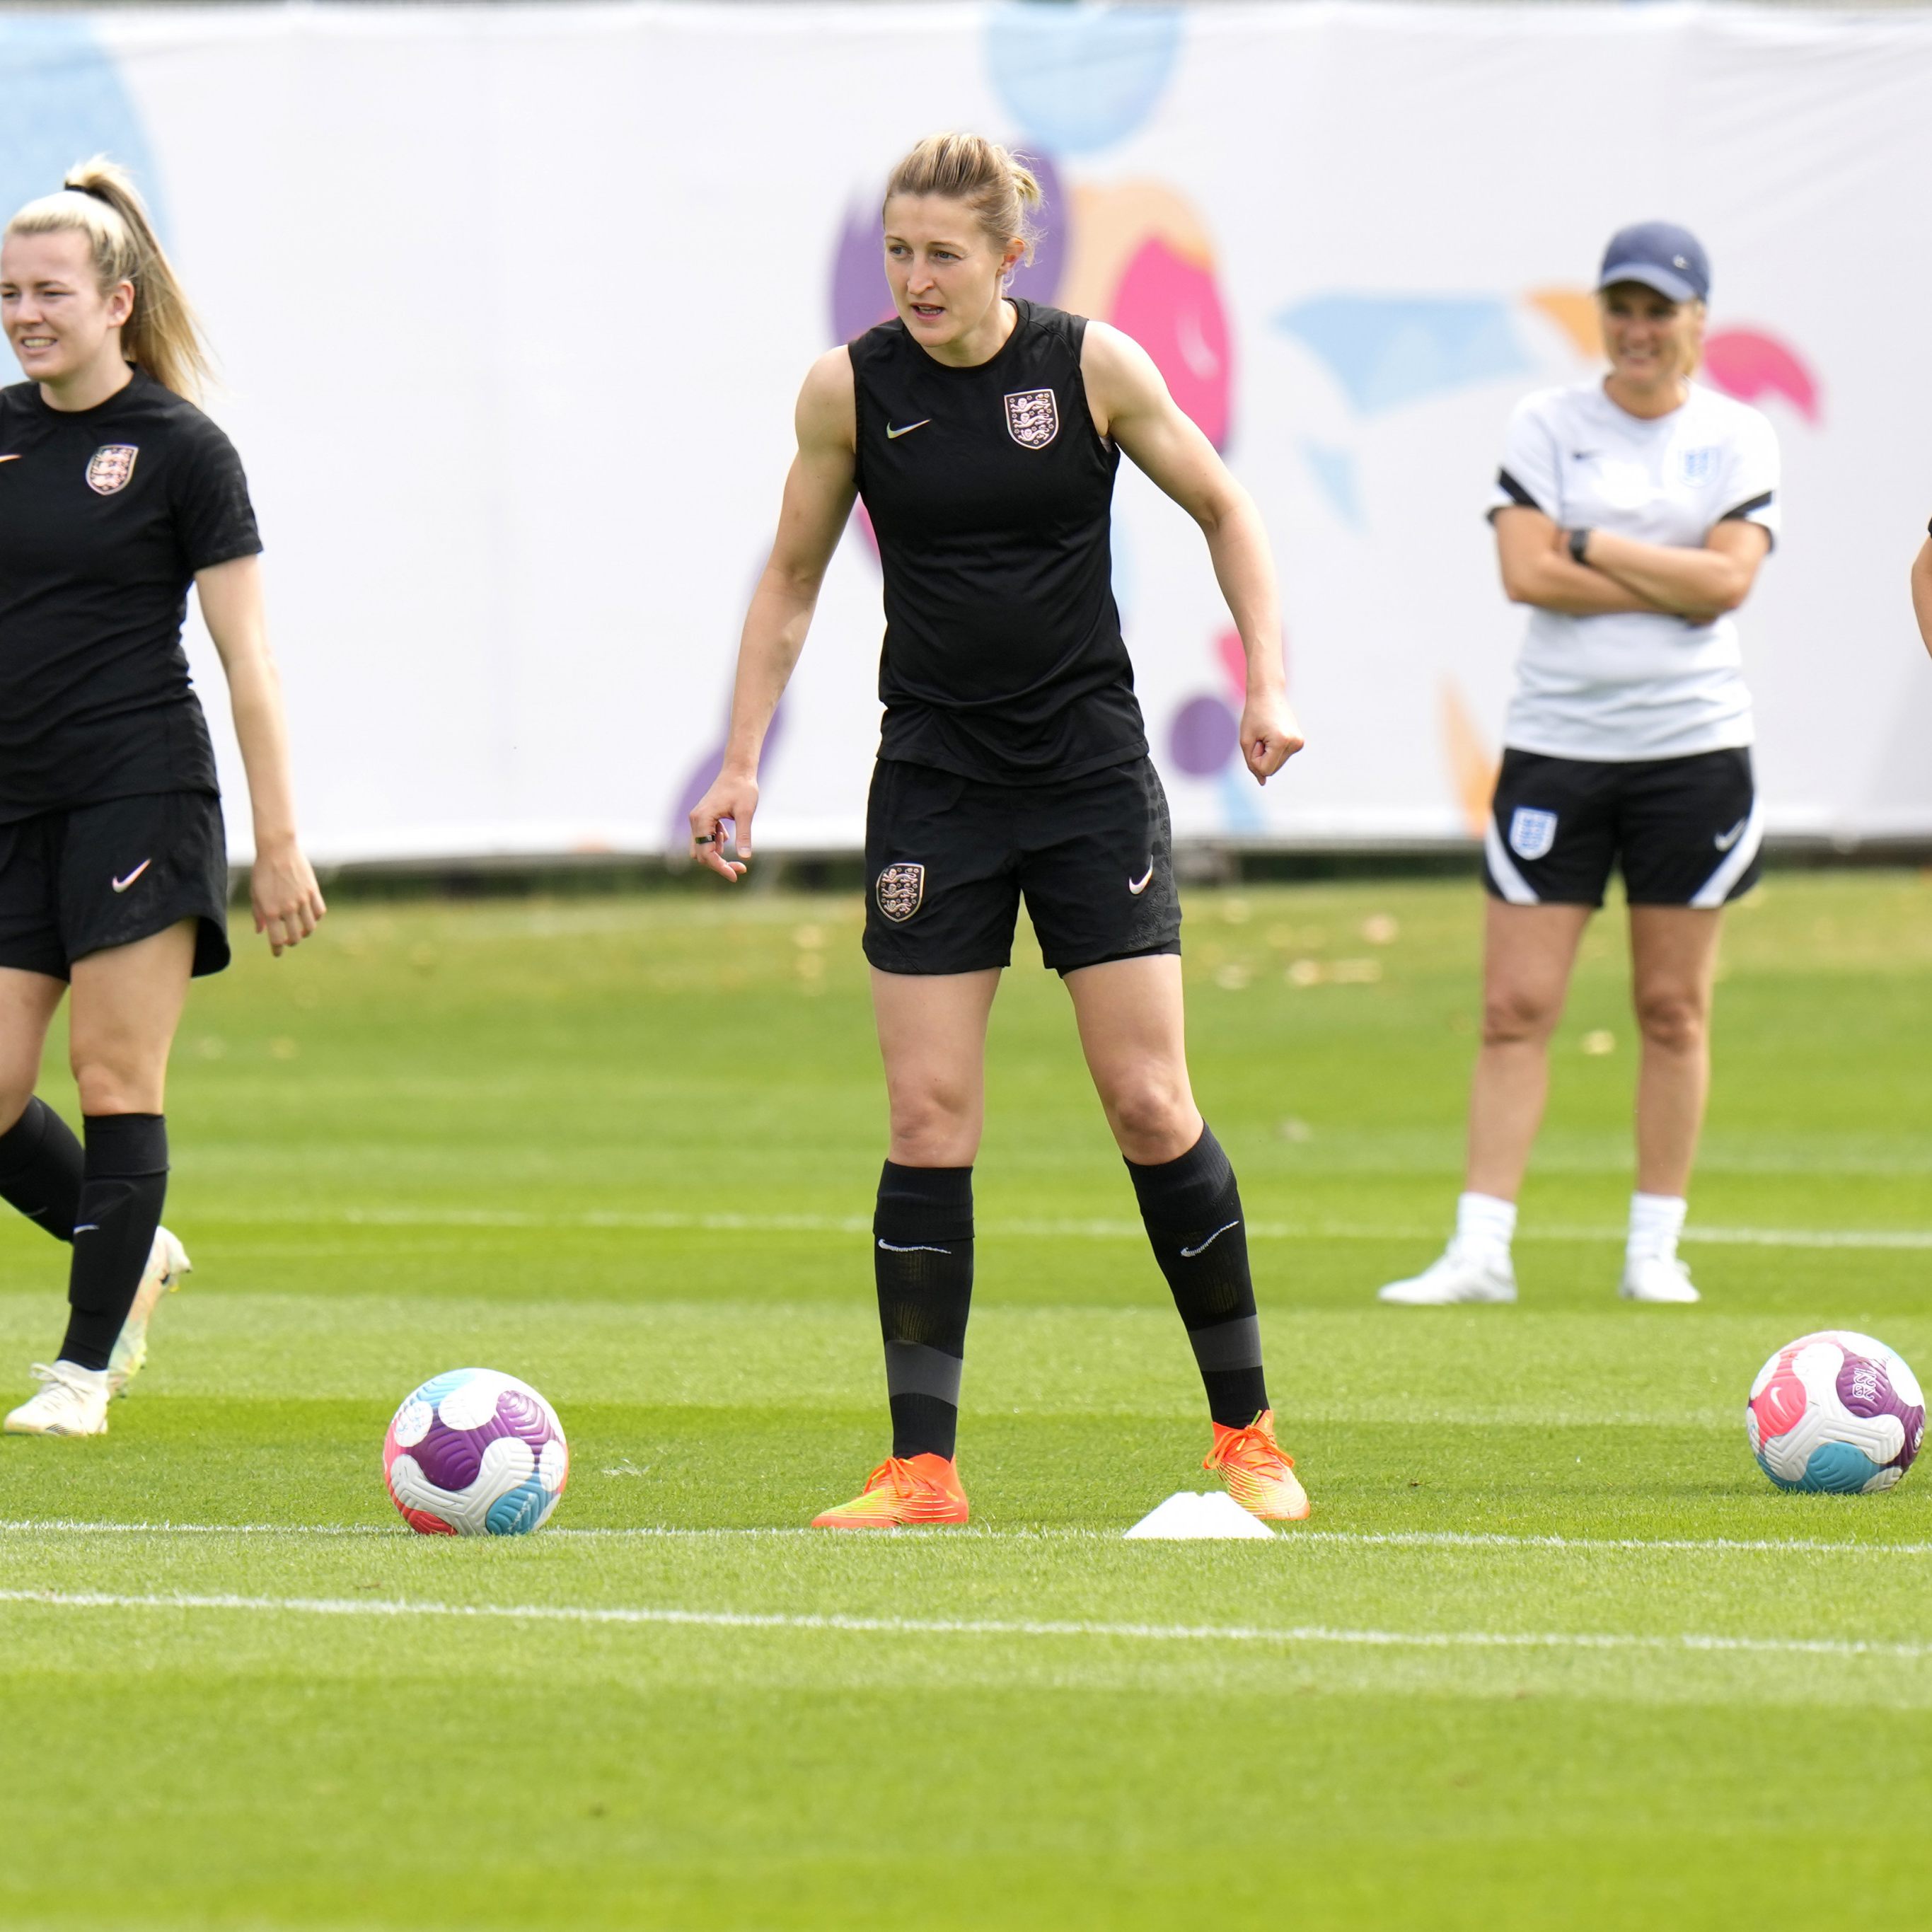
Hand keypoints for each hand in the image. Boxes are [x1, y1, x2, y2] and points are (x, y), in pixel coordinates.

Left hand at [251, 837, 325, 955]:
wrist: (277, 849)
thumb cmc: (262, 871)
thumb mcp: (255, 893)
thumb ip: (258, 914)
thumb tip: (260, 930)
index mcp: (271, 911)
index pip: (276, 939)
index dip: (277, 950)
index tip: (277, 953)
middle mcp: (288, 908)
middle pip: (296, 937)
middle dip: (291, 942)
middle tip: (288, 940)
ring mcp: (302, 900)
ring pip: (310, 926)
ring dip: (305, 932)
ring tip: (301, 930)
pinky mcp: (313, 891)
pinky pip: (319, 911)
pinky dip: (315, 917)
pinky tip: (309, 915)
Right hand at [688, 770, 756, 881]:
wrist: (738, 770)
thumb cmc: (743, 788)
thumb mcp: (746, 812)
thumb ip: (744, 835)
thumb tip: (746, 857)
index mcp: (702, 819)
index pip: (706, 853)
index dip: (719, 867)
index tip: (735, 875)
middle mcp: (695, 820)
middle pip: (701, 854)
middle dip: (719, 864)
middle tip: (741, 868)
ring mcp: (697, 819)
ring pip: (701, 848)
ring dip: (716, 855)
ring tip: (738, 858)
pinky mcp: (703, 818)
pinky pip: (705, 838)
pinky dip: (715, 844)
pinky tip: (728, 837)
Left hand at [1240, 692, 1303, 783]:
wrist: (1268, 693)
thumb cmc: (1253, 715)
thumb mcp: (1246, 741)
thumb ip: (1252, 764)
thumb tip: (1262, 782)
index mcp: (1282, 741)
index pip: (1265, 770)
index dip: (1254, 758)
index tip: (1255, 740)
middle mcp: (1295, 744)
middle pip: (1271, 769)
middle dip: (1261, 757)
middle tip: (1260, 736)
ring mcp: (1299, 743)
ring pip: (1276, 765)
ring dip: (1267, 754)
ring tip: (1266, 734)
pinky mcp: (1299, 742)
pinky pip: (1281, 757)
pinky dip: (1273, 751)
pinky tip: (1272, 734)